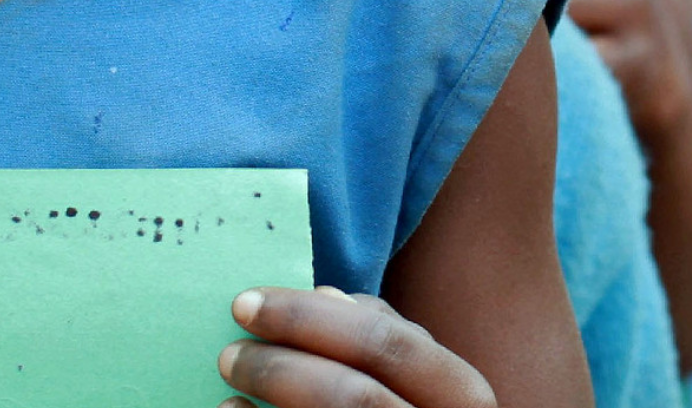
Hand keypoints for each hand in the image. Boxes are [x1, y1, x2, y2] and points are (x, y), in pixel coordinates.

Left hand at [218, 287, 496, 407]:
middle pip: (354, 396)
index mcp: (463, 397)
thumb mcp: (423, 377)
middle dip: (282, 366)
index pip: (387, 345)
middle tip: (229, 354)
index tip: (248, 303)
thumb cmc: (410, 405)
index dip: (310, 319)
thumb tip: (326, 295)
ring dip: (275, 391)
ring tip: (228, 383)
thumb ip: (387, 341)